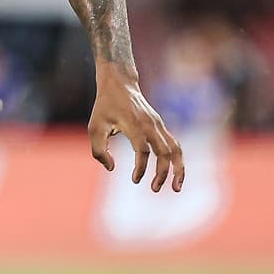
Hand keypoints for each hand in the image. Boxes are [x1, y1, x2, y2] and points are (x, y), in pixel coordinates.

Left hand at [88, 68, 184, 191]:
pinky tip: (174, 175)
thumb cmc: (105, 107)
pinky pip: (174, 145)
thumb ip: (99, 150)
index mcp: (134, 125)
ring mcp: (158, 125)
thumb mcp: (94, 127)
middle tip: (154, 189)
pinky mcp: (161, 126)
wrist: (120, 84)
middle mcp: (150, 125)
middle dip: (163, 173)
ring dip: (178, 169)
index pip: (143, 150)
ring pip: (176, 149)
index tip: (134, 179)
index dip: (141, 167)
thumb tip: (112, 168)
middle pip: (164, 152)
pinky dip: (176, 161)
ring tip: (175, 188)